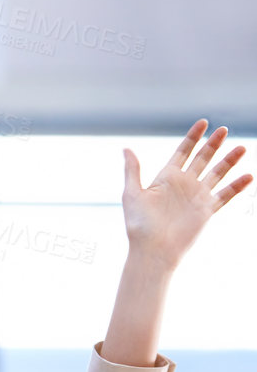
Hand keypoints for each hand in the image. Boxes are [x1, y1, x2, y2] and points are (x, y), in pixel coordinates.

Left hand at [122, 121, 250, 271]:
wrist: (152, 249)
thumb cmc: (139, 224)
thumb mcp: (132, 193)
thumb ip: (133, 170)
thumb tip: (126, 148)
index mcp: (166, 177)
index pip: (183, 152)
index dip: (193, 137)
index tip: (204, 122)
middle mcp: (184, 184)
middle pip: (202, 159)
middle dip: (213, 144)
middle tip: (224, 130)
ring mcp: (197, 196)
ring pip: (217, 174)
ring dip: (229, 161)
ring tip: (242, 148)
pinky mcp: (207, 210)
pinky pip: (225, 195)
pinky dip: (237, 186)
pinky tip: (249, 176)